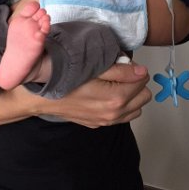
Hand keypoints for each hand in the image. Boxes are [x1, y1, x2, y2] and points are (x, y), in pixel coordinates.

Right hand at [35, 62, 151, 127]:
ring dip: (131, 97)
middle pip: (144, 97)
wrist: (44, 97)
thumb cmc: (67, 78)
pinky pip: (122, 117)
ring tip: (115, 85)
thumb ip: (122, 70)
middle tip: (120, 74)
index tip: (123, 65)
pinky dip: (121, 107)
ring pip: (136, 109)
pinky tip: (106, 96)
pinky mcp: (99, 124)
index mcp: (116, 98)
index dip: (135, 69)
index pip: (143, 81)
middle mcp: (115, 114)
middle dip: (136, 84)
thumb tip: (143, 71)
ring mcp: (107, 122)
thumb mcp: (95, 68)